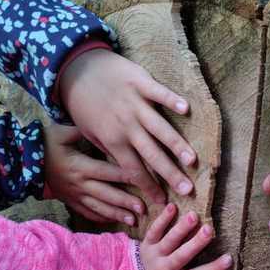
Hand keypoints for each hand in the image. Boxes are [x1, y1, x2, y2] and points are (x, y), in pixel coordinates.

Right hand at [44, 124, 142, 224]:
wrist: (25, 163)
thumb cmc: (46, 145)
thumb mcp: (60, 133)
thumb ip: (81, 132)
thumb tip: (102, 127)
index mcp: (80, 166)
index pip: (108, 172)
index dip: (127, 176)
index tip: (144, 180)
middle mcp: (80, 184)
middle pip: (107, 194)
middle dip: (126, 202)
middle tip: (143, 208)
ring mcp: (76, 195)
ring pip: (100, 207)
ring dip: (117, 214)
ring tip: (133, 220)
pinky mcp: (71, 202)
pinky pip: (88, 212)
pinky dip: (102, 218)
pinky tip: (115, 221)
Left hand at [59, 49, 196, 203]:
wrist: (77, 67)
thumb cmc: (85, 104)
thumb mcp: (92, 133)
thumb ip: (111, 151)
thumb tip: (128, 172)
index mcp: (113, 140)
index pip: (135, 170)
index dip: (150, 187)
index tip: (163, 202)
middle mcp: (126, 124)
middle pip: (152, 154)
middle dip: (170, 174)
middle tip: (187, 190)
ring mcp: (135, 103)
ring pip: (159, 128)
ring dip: (176, 144)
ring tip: (192, 160)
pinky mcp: (140, 82)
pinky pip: (158, 92)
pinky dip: (171, 100)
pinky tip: (185, 109)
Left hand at [141, 203, 232, 269]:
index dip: (213, 268)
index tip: (229, 259)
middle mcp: (163, 269)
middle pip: (182, 255)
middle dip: (196, 242)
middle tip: (209, 230)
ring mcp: (153, 255)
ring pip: (169, 240)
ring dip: (181, 227)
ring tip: (193, 215)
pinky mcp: (145, 245)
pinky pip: (153, 231)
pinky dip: (162, 219)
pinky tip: (172, 207)